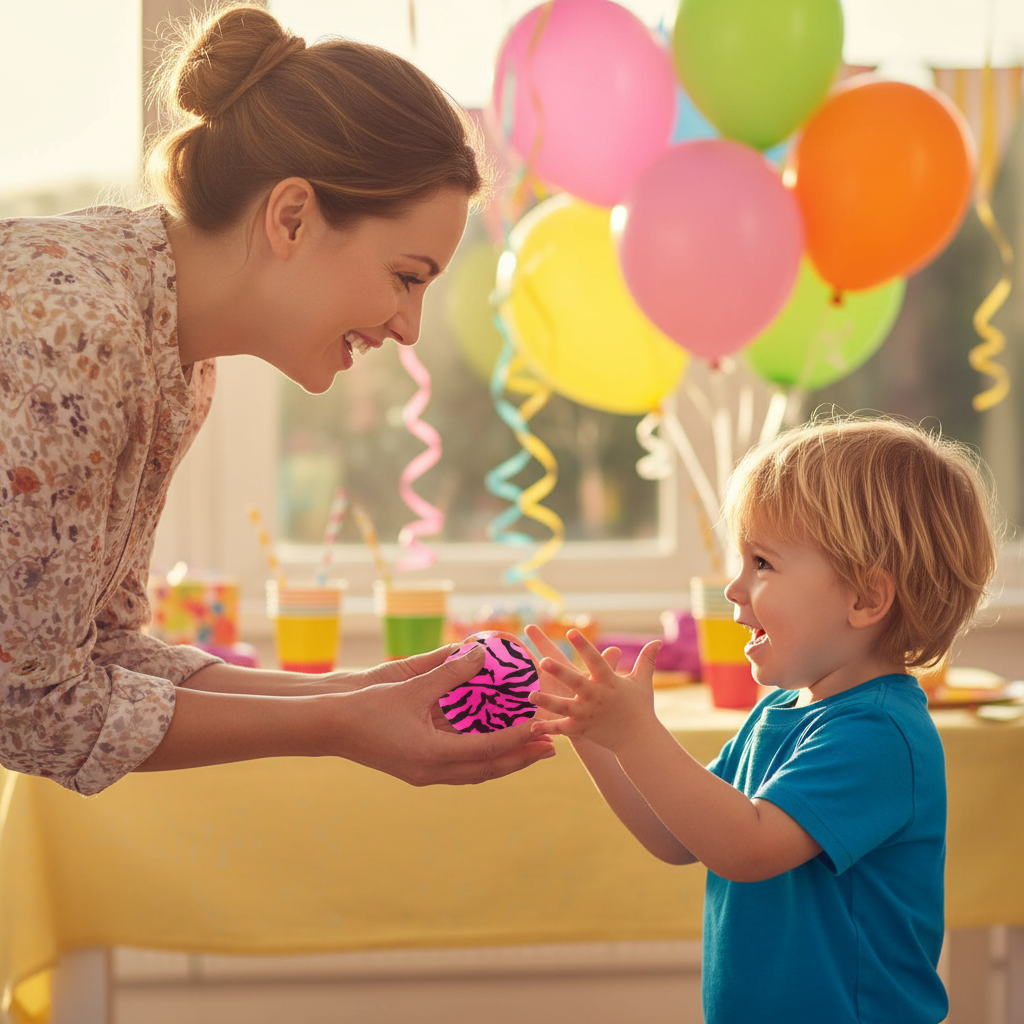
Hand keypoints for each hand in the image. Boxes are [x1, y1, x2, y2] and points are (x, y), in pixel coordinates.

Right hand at [323, 644, 555, 785]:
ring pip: (475, 773)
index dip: (517, 739)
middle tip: (551, 749)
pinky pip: (459, 768)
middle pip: (487, 770)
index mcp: (431, 755)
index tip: (541, 728)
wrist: (329, 727)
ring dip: (504, 762)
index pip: (486, 750)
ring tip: (531, 751)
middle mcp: (431, 771)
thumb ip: (448, 672)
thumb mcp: (411, 687)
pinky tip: (493, 747)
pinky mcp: (417, 769)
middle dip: (521, 760)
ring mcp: (424, 774)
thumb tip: (480, 652)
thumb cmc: (367, 707)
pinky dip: (481, 759)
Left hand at [528, 627, 661, 752]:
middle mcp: (597, 697)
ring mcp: (588, 714)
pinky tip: (531, 726)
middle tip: (543, 661)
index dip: (584, 646)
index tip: (571, 631)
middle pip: (576, 682)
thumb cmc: (639, 708)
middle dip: (560, 672)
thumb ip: (646, 660)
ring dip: (546, 701)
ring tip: (529, 695)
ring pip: (564, 707)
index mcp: (609, 682)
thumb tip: (658, 641)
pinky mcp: (582, 730)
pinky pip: (562, 729)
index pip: (596, 661)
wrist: (639, 740)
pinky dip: (548, 728)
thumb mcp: (642, 682)